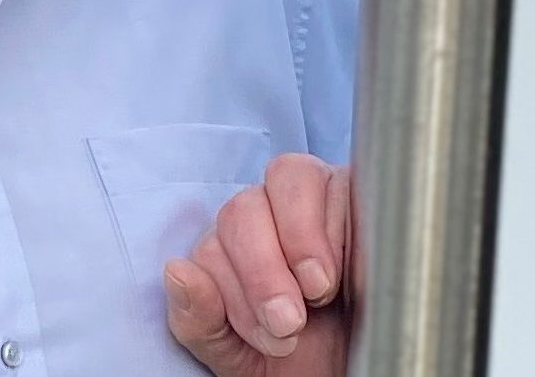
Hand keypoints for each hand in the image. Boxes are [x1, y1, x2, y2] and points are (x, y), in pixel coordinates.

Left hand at [163, 154, 350, 375]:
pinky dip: (339, 224)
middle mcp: (267, 211)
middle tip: (289, 322)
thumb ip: (197, 319)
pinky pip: (339, 182)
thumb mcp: (237, 353)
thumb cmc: (298, 360)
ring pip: (288, 176)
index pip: (212, 245)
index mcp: (231, 247)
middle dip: (262, 272)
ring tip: (319, 291)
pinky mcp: (356, 189)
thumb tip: (176, 272)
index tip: (266, 336)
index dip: (234, 291)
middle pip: (243, 208)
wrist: (358, 367)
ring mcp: (314, 192)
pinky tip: (346, 269)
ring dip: (299, 240)